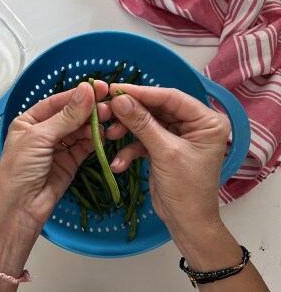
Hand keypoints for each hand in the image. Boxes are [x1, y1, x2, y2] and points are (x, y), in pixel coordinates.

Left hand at [0, 81, 110, 291]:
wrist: (20, 209)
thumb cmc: (20, 169)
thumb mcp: (40, 137)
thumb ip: (66, 116)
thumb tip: (87, 90)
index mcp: (30, 121)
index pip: (58, 102)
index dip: (78, 94)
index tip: (100, 87)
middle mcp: (45, 132)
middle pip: (71, 115)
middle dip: (89, 110)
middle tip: (109, 107)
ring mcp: (58, 147)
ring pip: (80, 130)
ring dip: (94, 125)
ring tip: (108, 122)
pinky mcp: (70, 162)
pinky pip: (85, 146)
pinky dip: (94, 141)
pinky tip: (103, 136)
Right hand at [106, 84, 229, 238]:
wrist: (186, 223)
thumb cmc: (186, 189)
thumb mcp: (165, 153)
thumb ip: (142, 124)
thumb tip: (119, 100)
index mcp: (206, 121)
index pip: (171, 98)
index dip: (142, 92)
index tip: (116, 89)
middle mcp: (193, 124)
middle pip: (156, 109)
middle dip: (131, 113)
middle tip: (107, 111)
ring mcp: (177, 136)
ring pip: (146, 124)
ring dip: (127, 132)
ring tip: (109, 136)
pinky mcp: (163, 148)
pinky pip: (143, 141)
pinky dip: (130, 150)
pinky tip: (118, 163)